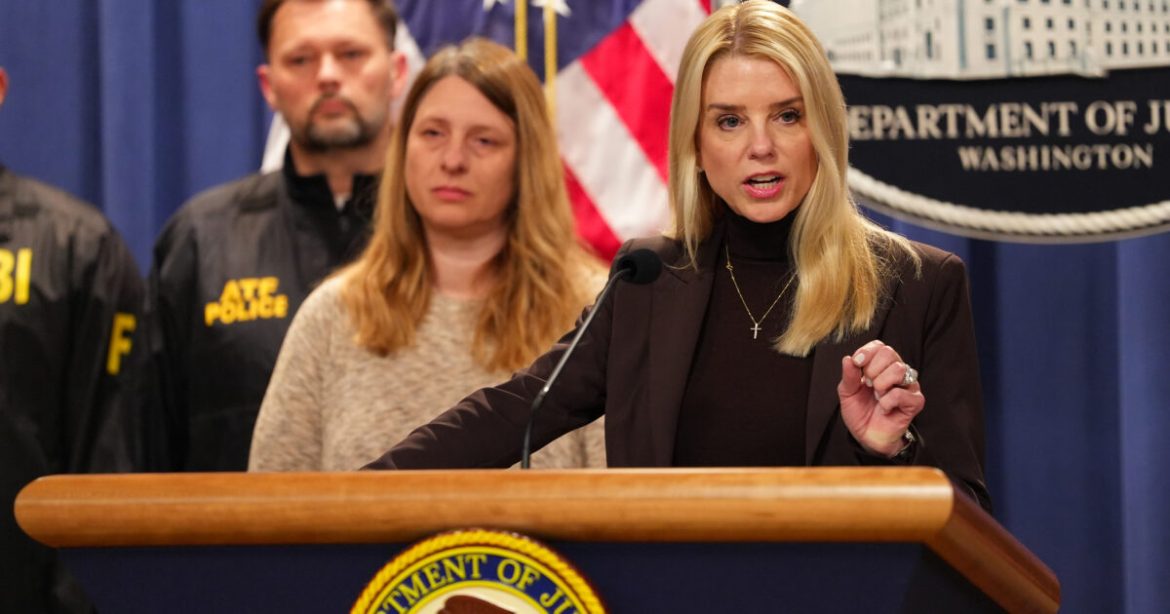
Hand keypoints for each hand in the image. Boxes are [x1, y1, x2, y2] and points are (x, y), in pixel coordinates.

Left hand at [837, 340, 923, 457]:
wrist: (867, 437)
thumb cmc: (860, 412)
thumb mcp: (847, 393)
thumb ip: (849, 375)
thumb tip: (848, 358)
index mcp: (881, 365)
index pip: (880, 346)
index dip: (867, 352)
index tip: (857, 364)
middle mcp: (897, 372)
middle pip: (889, 353)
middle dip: (872, 369)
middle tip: (868, 384)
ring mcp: (908, 385)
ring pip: (898, 370)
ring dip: (881, 384)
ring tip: (877, 396)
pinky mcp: (915, 401)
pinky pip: (901, 393)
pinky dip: (887, 401)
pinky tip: (884, 408)